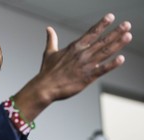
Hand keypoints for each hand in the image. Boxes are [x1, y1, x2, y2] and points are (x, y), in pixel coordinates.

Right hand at [14, 13, 131, 120]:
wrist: (46, 87)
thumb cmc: (47, 71)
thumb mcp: (49, 52)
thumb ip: (51, 39)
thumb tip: (48, 29)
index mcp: (74, 47)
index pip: (91, 33)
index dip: (102, 24)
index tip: (111, 17)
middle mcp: (82, 54)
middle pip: (102, 41)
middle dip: (115, 32)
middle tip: (127, 25)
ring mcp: (86, 65)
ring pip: (105, 52)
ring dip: (118, 44)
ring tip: (128, 36)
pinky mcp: (87, 77)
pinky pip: (103, 70)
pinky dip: (112, 64)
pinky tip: (121, 59)